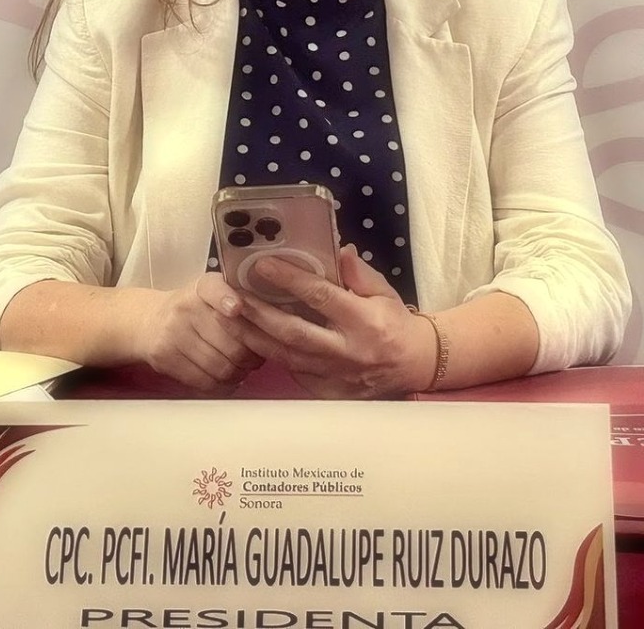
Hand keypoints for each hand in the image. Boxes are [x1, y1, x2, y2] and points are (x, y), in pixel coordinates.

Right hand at [133, 273, 270, 393]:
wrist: (149, 321)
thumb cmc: (195, 310)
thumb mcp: (214, 295)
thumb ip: (244, 302)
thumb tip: (282, 326)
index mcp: (204, 286)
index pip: (214, 288)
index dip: (226, 299)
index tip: (236, 308)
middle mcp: (187, 306)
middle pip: (231, 341)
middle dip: (253, 356)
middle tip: (258, 358)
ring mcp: (173, 333)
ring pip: (220, 365)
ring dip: (239, 374)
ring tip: (243, 369)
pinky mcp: (166, 357)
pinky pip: (204, 381)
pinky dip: (222, 386)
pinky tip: (227, 380)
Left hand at [232, 246, 437, 398]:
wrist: (414, 365)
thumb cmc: (395, 323)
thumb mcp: (384, 292)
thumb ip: (359, 273)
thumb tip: (339, 251)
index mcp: (364, 320)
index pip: (321, 297)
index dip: (291, 280)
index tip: (263, 265)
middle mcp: (348, 351)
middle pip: (294, 333)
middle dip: (259, 314)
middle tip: (233, 295)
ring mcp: (336, 376)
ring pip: (286, 356)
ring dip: (254, 336)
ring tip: (229, 317)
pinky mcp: (328, 392)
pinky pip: (293, 372)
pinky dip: (271, 355)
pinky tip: (251, 339)